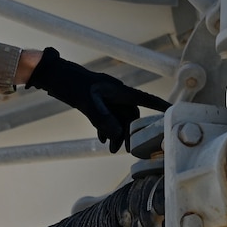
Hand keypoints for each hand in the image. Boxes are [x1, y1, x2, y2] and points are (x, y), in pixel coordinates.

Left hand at [25, 47, 169, 151]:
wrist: (54, 75)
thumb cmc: (70, 84)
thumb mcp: (87, 103)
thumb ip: (103, 119)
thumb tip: (117, 134)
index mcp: (118, 90)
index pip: (145, 99)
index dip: (160, 106)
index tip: (173, 111)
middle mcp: (116, 94)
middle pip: (130, 116)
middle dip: (129, 133)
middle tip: (126, 150)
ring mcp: (106, 97)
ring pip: (118, 118)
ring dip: (116, 133)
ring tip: (111, 150)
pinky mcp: (96, 101)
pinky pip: (107, 116)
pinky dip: (106, 128)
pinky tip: (102, 139)